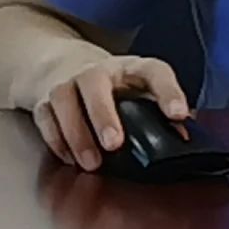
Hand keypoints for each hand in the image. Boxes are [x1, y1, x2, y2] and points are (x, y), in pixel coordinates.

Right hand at [31, 53, 192, 169]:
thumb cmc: (117, 89)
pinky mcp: (45, 99)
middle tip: (114, 144)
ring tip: (91, 163)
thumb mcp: (143, 93)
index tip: (178, 114)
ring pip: (64, 98)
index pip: (154, 72)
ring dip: (76, 132)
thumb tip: (183, 140)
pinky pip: (45, 115)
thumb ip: (162, 115)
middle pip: (95, 83)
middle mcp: (98, 72)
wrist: (67, 65)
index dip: (168, 92)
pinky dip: (55, 138)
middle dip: (103, 114)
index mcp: (132, 69)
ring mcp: (68, 83)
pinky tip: (69, 158)